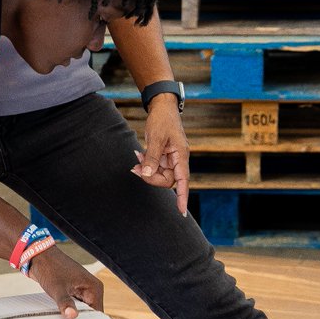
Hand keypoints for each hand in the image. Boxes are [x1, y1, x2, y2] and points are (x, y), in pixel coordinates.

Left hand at [27, 247, 103, 318]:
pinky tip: (62, 317)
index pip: (98, 313)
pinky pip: (75, 307)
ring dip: (75, 316)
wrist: (39, 256)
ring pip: (83, 311)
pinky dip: (70, 311)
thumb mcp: (57, 288)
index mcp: (94, 287)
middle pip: (91, 313)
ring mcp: (83, 290)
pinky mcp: (74, 292)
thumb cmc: (50, 268)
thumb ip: (65, 303)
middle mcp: (92, 289)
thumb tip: (72, 316)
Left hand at [131, 96, 190, 215]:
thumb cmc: (162, 119)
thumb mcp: (155, 138)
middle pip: (167, 180)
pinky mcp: (163, 156)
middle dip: (151, 178)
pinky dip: (146, 163)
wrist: (162, 106)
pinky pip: (155, 167)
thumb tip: (146, 174)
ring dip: (146, 170)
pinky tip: (139, 155)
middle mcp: (178, 159)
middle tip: (136, 169)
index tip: (181, 211)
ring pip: (160, 174)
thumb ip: (152, 157)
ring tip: (136, 158)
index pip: (183, 181)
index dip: (182, 197)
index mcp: (181, 156)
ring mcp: (171, 158)